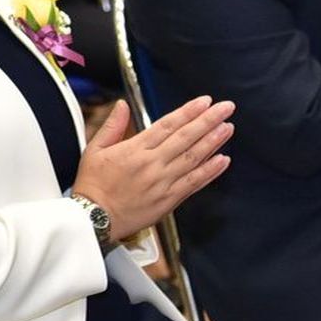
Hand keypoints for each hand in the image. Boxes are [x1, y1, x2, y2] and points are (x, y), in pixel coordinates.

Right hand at [72, 94, 234, 239]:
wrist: (94, 219)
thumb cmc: (92, 186)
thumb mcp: (93, 149)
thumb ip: (111, 126)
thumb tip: (122, 105)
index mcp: (135, 149)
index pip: (168, 125)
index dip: (188, 112)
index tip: (204, 101)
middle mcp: (152, 164)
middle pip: (186, 137)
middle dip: (208, 120)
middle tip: (226, 108)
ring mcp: (163, 182)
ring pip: (193, 158)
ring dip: (213, 142)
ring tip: (228, 128)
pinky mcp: (168, 200)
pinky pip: (193, 183)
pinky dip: (210, 171)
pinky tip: (223, 160)